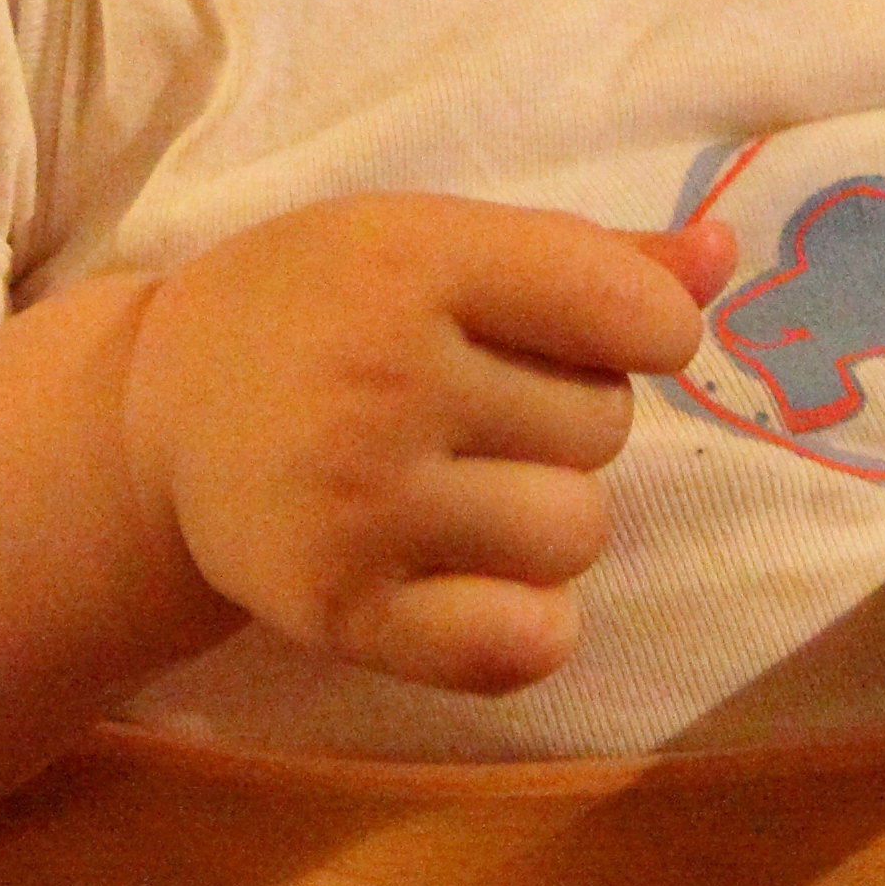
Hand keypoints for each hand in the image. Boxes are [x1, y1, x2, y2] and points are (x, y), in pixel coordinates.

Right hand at [117, 194, 730, 696]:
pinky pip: (519, 643)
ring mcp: (360, 504)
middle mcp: (384, 380)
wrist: (157, 416)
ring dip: (545, 515)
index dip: (644, 327)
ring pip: (576, 532)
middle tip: (470, 404)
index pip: (628, 311)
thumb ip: (588, 254)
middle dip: (565, 415)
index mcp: (413, 262)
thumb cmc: (322, 309)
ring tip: (461, 483)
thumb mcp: (429, 242)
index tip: (593, 330)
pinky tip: (470, 579)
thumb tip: (726, 262)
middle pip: (606, 424)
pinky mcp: (341, 610)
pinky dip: (523, 622)